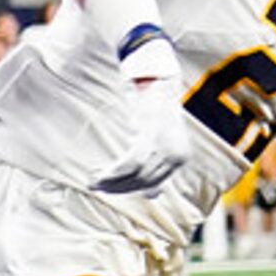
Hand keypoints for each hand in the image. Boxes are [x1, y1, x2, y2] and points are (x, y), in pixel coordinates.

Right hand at [96, 37, 191, 194]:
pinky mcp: (152, 136)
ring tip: (94, 181)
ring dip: (112, 181)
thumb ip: (158, 165)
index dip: (130, 190)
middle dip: (118, 188)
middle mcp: (177, 155)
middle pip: (144, 183)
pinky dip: (113, 172)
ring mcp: (166, 146)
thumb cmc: (156, 109)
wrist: (159, 80)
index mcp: (181, 158)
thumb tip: (154, 195)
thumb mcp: (160, 141)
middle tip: (97, 186)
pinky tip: (99, 174)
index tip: (111, 190)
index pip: (154, 186)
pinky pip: (131, 163)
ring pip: (136, 176)